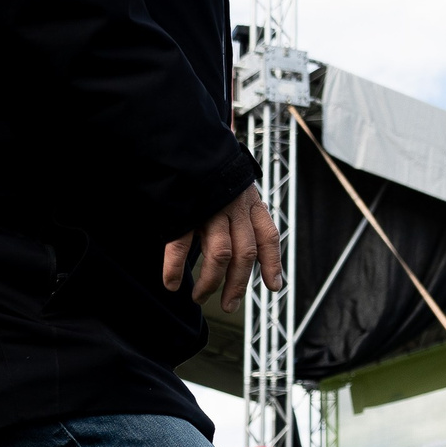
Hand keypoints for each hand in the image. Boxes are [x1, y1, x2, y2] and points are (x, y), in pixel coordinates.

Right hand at [161, 182, 283, 313]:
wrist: (182, 141)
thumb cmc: (207, 170)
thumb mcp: (234, 186)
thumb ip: (244, 211)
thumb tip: (250, 242)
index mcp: (249, 201)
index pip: (268, 235)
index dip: (272, 263)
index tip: (274, 287)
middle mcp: (235, 207)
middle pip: (244, 253)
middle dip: (238, 284)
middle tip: (229, 306)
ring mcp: (210, 209)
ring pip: (220, 255)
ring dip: (211, 282)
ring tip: (199, 297)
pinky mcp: (184, 210)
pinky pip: (182, 244)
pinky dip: (175, 268)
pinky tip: (171, 283)